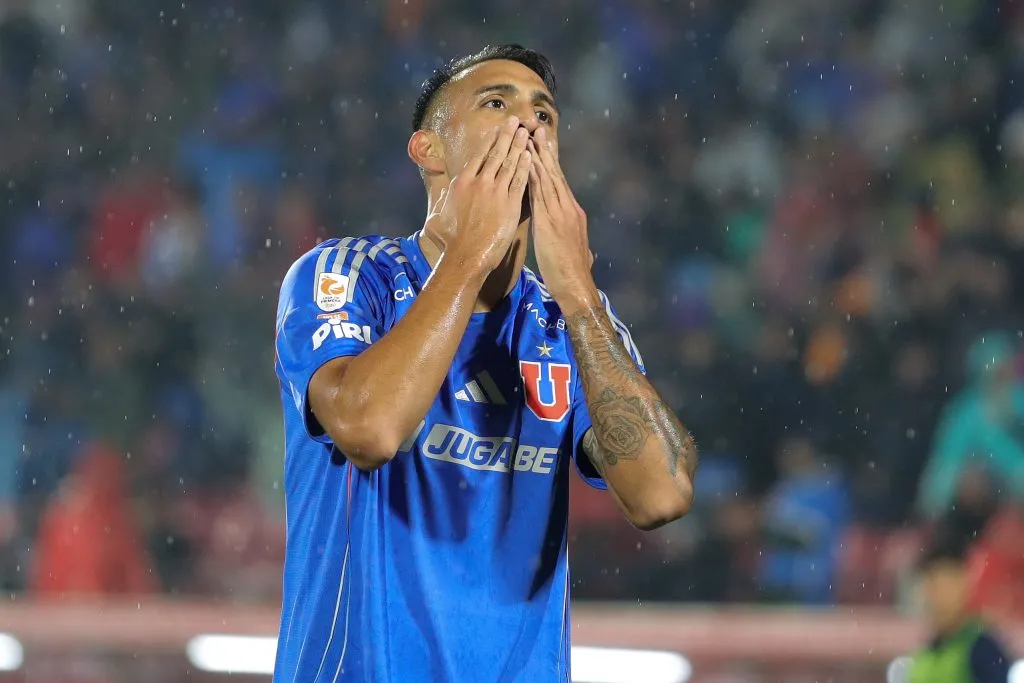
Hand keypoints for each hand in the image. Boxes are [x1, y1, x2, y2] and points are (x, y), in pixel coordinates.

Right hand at [427, 117, 531, 274]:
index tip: (497, 129)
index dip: (489, 140)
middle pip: (496, 154)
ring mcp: (496, 193)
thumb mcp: (439, 214)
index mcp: (462, 182)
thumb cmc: (452, 240)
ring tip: (526, 132)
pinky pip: (520, 181)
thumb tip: (443, 192)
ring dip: (518, 146)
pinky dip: (525, 167)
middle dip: (507, 135)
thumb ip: (443, 199)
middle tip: (515, 120)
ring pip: (509, 164)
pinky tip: (531, 156)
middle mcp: (479, 183)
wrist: (467, 255)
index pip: (479, 155)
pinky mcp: (510, 205)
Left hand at [527, 127, 598, 311]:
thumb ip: (568, 237)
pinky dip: (534, 175)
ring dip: (538, 155)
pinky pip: (540, 193)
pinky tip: (526, 161)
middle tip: (536, 127)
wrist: (576, 286)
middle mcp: (568, 208)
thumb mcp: (572, 249)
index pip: (559, 182)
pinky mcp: (552, 220)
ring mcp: (561, 213)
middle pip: (555, 173)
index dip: (550, 162)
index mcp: (572, 213)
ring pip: (548, 178)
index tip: (542, 144)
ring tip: (529, 135)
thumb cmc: (571, 273)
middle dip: (545, 150)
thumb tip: (571, 237)